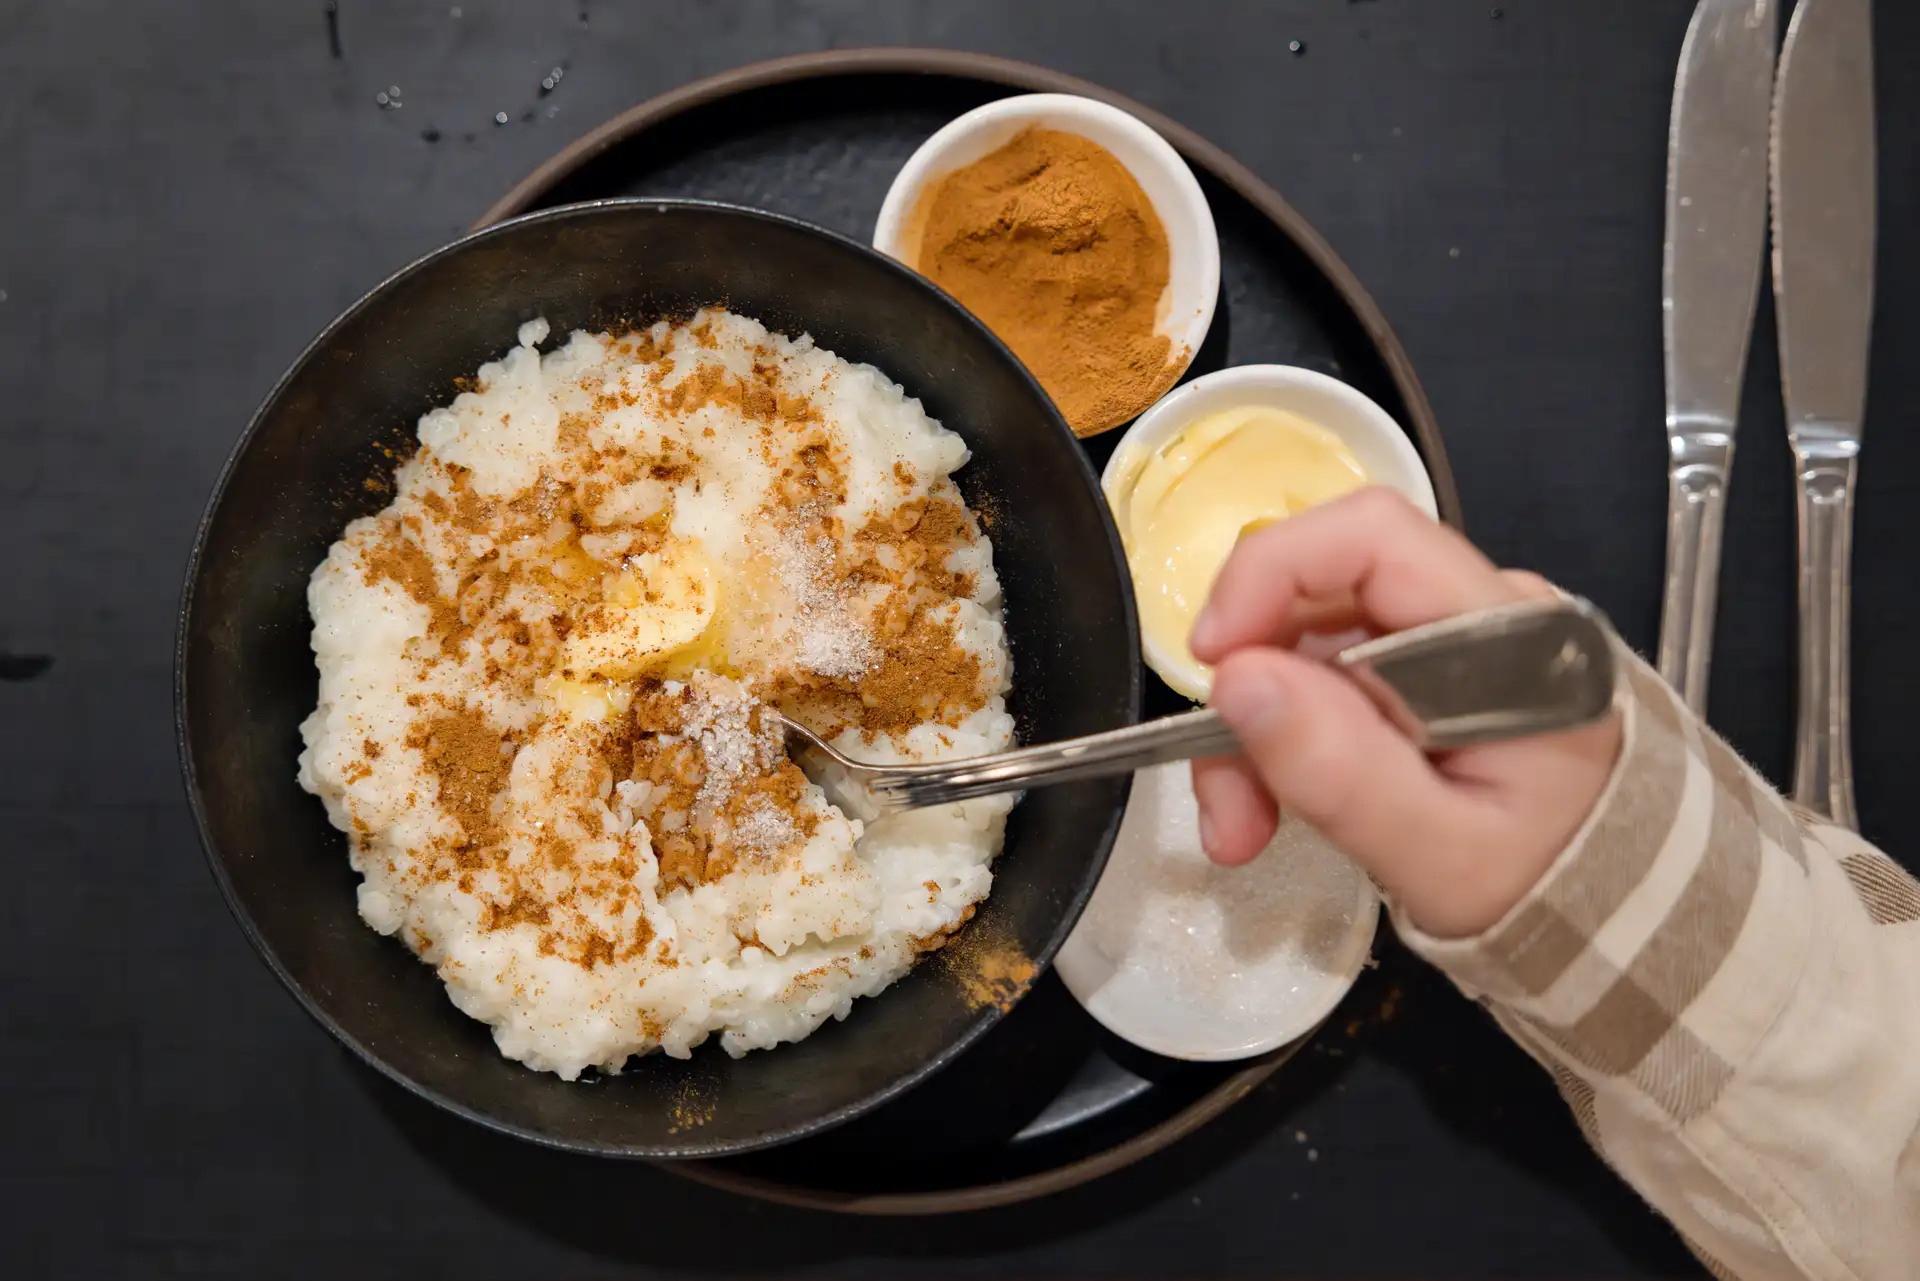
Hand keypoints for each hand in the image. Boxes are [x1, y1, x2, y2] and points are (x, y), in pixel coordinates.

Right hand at [1189, 488, 1622, 938]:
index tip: (1212, 659)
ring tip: (1241, 831)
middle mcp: (1475, 613)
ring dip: (1253, 731)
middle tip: (1219, 801)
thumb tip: (1235, 678)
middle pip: (1320, 594)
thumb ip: (1343, 771)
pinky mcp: (1415, 677)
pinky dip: (1279, 742)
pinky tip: (1268, 812)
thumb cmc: (1553, 888)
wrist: (1620, 924)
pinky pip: (1320, 682)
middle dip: (1247, 685)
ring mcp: (1442, 643)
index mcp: (1508, 633)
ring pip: (1304, 645)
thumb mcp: (1442, 855)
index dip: (1271, 571)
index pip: (1371, 537)